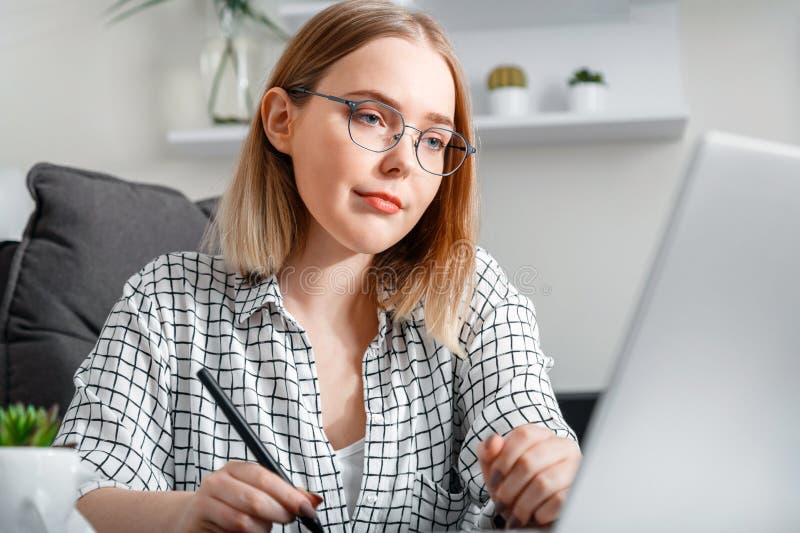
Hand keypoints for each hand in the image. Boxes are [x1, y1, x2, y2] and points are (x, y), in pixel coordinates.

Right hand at [173, 461, 322, 532]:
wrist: (192, 519)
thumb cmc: (232, 505)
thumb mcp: (257, 493)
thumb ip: (285, 495)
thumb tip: (315, 500)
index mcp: (234, 469)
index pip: (265, 478)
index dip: (289, 494)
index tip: (308, 509)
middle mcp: (217, 482)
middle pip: (255, 500)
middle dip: (279, 513)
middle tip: (290, 519)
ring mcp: (204, 503)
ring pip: (244, 522)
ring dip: (261, 530)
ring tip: (262, 528)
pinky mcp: (198, 523)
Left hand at [477, 424, 580, 528]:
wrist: (537, 516)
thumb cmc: (518, 489)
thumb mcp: (498, 471)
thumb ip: (489, 453)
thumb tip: (493, 441)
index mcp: (543, 435)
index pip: (523, 435)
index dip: (503, 459)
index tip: (495, 481)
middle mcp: (564, 447)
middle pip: (529, 461)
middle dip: (509, 488)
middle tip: (501, 503)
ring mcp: (576, 469)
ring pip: (543, 483)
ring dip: (522, 504)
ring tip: (516, 515)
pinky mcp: (580, 492)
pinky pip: (558, 501)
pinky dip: (540, 513)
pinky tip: (535, 516)